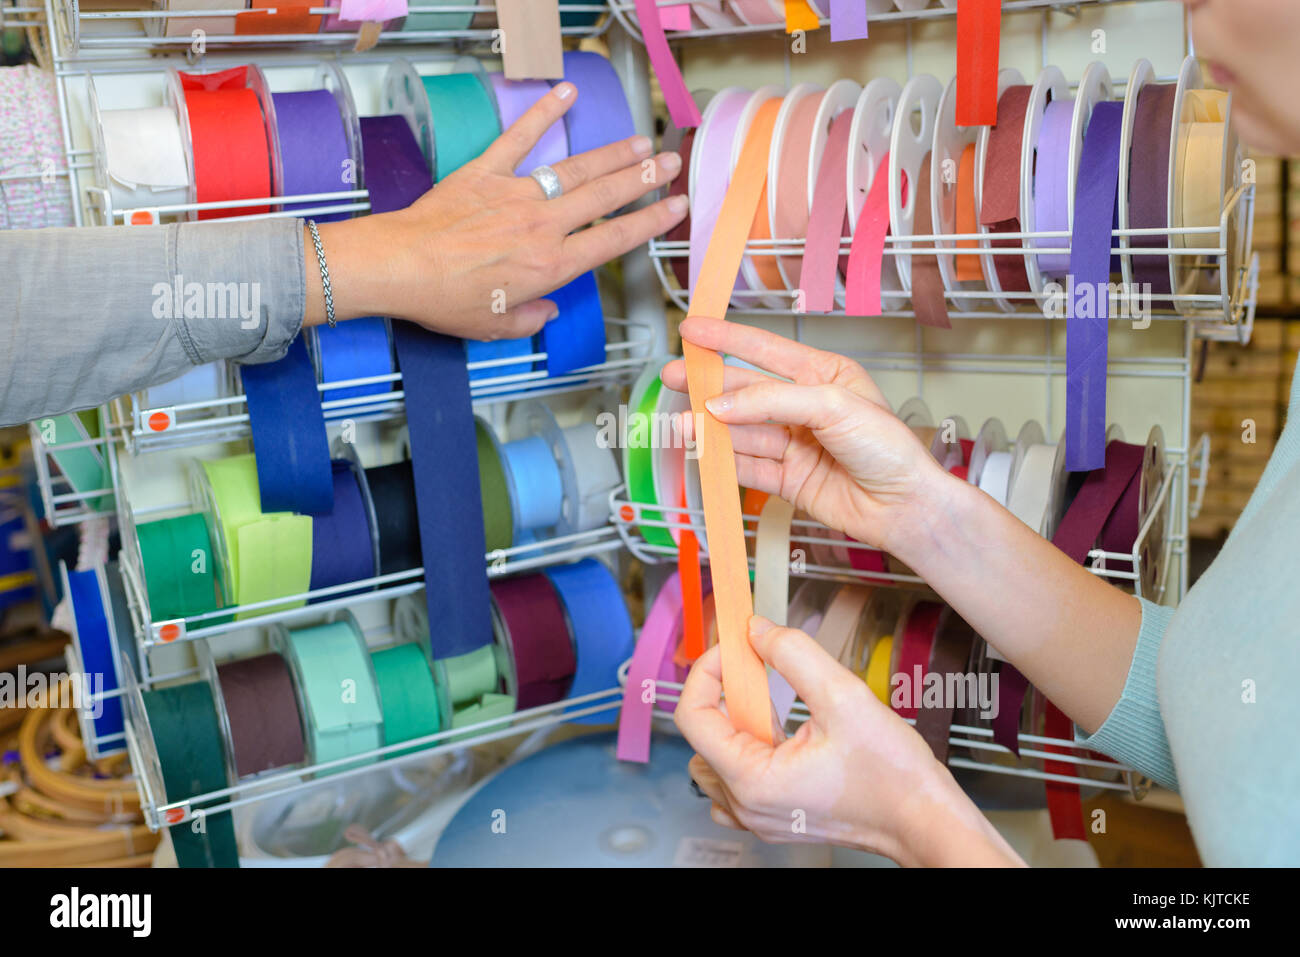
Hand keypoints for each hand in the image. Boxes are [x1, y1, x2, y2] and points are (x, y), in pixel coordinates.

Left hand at [309, 81, 685, 339]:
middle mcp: (543, 225)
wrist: (401, 266)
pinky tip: (565, 93)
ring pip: (576, 169)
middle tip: (672, 163)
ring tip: (642, 143)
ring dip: (613, 154)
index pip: (614, 239)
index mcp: (550, 266)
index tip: (675, 208)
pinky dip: (543, 113)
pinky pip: (519, 138)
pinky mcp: (486, 173)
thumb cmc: (444, 300)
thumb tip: (545, 311)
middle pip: (606, 197)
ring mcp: (516, 194)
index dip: (651, 222)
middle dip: (645, 178)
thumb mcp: (495, 327)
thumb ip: (530, 319)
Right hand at [662, 317, 953, 556]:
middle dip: (708, 385)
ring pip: (742, 430)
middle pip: (746, 391)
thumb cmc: (888, 449)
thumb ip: (773, 401)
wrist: (904, 507)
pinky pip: (748, 465)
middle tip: (673, 377)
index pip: (765, 350)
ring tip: (683, 423)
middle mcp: (805, 407)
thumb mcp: (832, 407)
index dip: (727, 338)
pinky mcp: (788, 479)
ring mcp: (795, 444)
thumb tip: (720, 404)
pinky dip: (723, 460)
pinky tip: (703, 451)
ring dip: (711, 427)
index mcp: (823, 375)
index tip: (692, 330)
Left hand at [676, 616, 1024, 866]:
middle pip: (702, 734)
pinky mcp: (775, 813)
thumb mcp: (843, 696)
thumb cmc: (893, 776)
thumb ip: (792, 654)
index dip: (706, 671)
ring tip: (776, 702)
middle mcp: (746, 804)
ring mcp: (758, 815)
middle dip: (725, 692)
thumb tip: (756, 630)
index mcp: (751, 780)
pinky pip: (737, 777)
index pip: (692, 716)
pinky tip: (784, 730)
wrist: (925, 820)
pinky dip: (750, 746)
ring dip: (737, 720)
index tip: (735, 647)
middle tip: (758, 667)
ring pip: (716, 755)